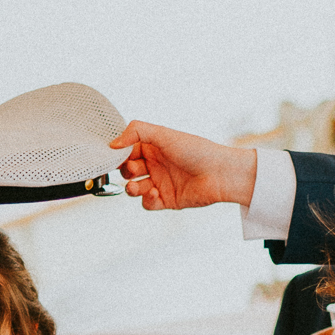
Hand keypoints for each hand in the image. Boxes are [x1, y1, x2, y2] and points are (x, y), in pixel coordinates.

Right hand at [112, 121, 257, 210]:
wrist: (220, 174)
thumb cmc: (197, 151)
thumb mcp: (163, 134)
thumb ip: (136, 132)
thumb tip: (113, 143)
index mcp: (154, 147)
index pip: (127, 150)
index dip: (119, 154)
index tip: (113, 155)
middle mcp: (156, 164)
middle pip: (127, 170)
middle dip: (125, 171)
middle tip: (133, 169)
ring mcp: (160, 182)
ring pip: (134, 188)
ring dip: (131, 188)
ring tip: (136, 186)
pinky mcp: (166, 200)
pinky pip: (147, 203)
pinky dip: (146, 199)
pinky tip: (154, 192)